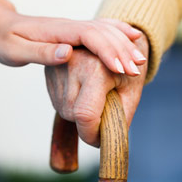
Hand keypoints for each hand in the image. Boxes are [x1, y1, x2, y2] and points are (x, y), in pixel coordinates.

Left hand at [0, 0, 146, 72]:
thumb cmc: (1, 39)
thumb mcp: (14, 50)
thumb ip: (41, 53)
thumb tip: (68, 53)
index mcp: (56, 31)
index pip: (89, 36)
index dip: (107, 51)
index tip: (121, 68)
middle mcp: (68, 26)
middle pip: (102, 33)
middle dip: (121, 50)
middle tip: (137, 69)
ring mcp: (71, 27)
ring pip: (104, 30)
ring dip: (122, 43)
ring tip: (140, 59)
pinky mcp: (72, 32)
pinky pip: (99, 29)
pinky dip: (117, 32)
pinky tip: (131, 36)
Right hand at [45, 32, 148, 146]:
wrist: (115, 39)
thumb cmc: (127, 67)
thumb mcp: (132, 92)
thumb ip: (120, 118)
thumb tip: (104, 141)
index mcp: (96, 67)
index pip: (85, 114)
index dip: (91, 134)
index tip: (100, 140)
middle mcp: (71, 63)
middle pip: (72, 114)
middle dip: (88, 123)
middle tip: (105, 111)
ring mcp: (57, 65)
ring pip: (63, 109)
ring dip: (79, 113)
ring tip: (95, 96)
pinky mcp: (49, 69)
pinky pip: (58, 100)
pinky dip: (71, 104)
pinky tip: (83, 90)